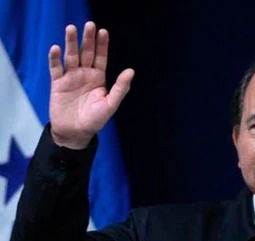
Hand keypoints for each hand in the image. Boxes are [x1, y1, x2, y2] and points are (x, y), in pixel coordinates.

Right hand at [48, 21, 133, 148]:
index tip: (103, 31)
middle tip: (89, 25)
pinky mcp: (57, 84)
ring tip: (71, 29)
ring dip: (70, 43)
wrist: (75, 133)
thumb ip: (120, 88)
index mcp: (98, 78)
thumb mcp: (111, 104)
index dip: (102, 45)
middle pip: (86, 53)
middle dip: (87, 39)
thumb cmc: (95, 120)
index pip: (100, 57)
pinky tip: (56, 48)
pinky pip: (55, 69)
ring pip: (70, 57)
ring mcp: (70, 78)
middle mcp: (84, 75)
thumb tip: (130, 71)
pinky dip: (54, 59)